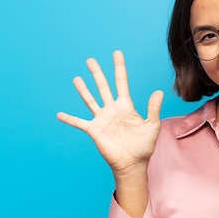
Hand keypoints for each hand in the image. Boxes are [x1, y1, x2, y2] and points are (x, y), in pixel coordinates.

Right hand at [57, 51, 163, 177]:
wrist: (132, 164)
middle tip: (90, 60)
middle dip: (97, 73)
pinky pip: (79, 123)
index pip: (121, 82)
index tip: (116, 53)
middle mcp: (112, 109)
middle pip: (103, 87)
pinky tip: (59, 114)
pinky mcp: (94, 130)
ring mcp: (102, 119)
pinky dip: (69, 119)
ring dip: (83, 90)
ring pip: (90, 100)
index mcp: (126, 106)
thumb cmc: (144, 146)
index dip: (119, 67)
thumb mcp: (151, 126)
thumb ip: (153, 109)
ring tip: (76, 78)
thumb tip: (158, 92)